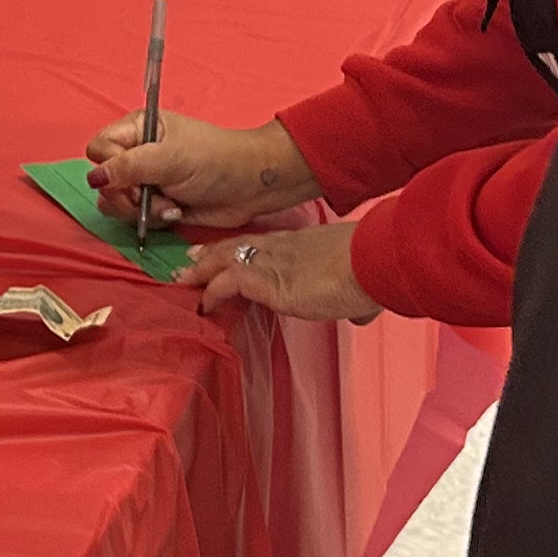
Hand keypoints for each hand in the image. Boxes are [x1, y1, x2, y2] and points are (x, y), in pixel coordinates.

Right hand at [81, 112, 319, 233]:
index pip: (98, 148)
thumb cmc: (215, 161)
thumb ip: (129, 167)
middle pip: (102, 180)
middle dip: (126, 194)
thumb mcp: (171, 159)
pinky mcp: (155, 205)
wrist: (252, 187)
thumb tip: (95, 178)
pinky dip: (152, 220)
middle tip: (154, 192)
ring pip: (114, 203)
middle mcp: (137, 153)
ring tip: (168, 205)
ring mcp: (145, 181)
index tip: (135, 172)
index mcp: (139, 129)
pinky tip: (176, 212)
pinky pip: (133, 218)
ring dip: (139, 210)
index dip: (110, 165)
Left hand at [180, 216, 378, 322]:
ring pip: (225, 258)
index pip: (263, 243)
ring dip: (203, 270)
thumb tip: (362, 314)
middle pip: (237, 244)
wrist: (372, 263)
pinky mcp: (266, 280)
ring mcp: (271, 261)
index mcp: (302, 244)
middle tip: (192, 261)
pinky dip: (213, 292)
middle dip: (212, 253)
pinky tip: (204, 304)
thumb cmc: (371, 271)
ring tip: (186, 282)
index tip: (226, 254)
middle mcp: (282, 247)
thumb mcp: (360, 286)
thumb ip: (354, 302)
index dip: (241, 248)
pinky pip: (228, 282)